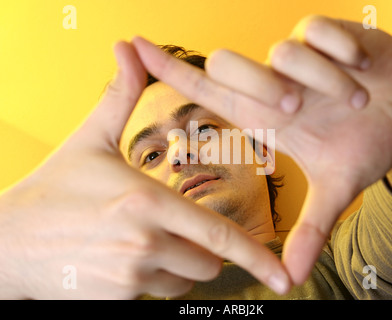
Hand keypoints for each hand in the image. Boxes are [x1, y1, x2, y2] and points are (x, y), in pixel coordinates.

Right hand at [0, 42, 289, 298]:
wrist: (7, 241)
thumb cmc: (54, 188)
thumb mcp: (90, 139)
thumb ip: (121, 96)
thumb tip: (128, 47)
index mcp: (148, 202)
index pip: (218, 235)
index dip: (256, 257)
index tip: (284, 277)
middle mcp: (144, 243)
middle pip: (207, 260)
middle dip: (204, 249)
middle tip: (175, 229)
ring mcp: (129, 277)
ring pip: (185, 280)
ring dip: (179, 266)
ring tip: (145, 243)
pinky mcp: (115, 301)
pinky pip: (158, 296)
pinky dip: (155, 281)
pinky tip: (127, 261)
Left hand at [131, 16, 391, 283]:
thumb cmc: (363, 144)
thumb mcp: (337, 187)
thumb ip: (311, 227)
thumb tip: (291, 278)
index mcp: (266, 116)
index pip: (205, 90)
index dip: (169, 70)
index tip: (136, 47)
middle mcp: (275, 83)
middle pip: (227, 64)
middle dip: (262, 87)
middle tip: (300, 110)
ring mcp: (301, 56)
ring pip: (282, 52)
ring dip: (321, 80)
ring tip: (355, 98)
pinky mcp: (331, 34)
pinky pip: (320, 31)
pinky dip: (343, 53)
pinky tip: (362, 70)